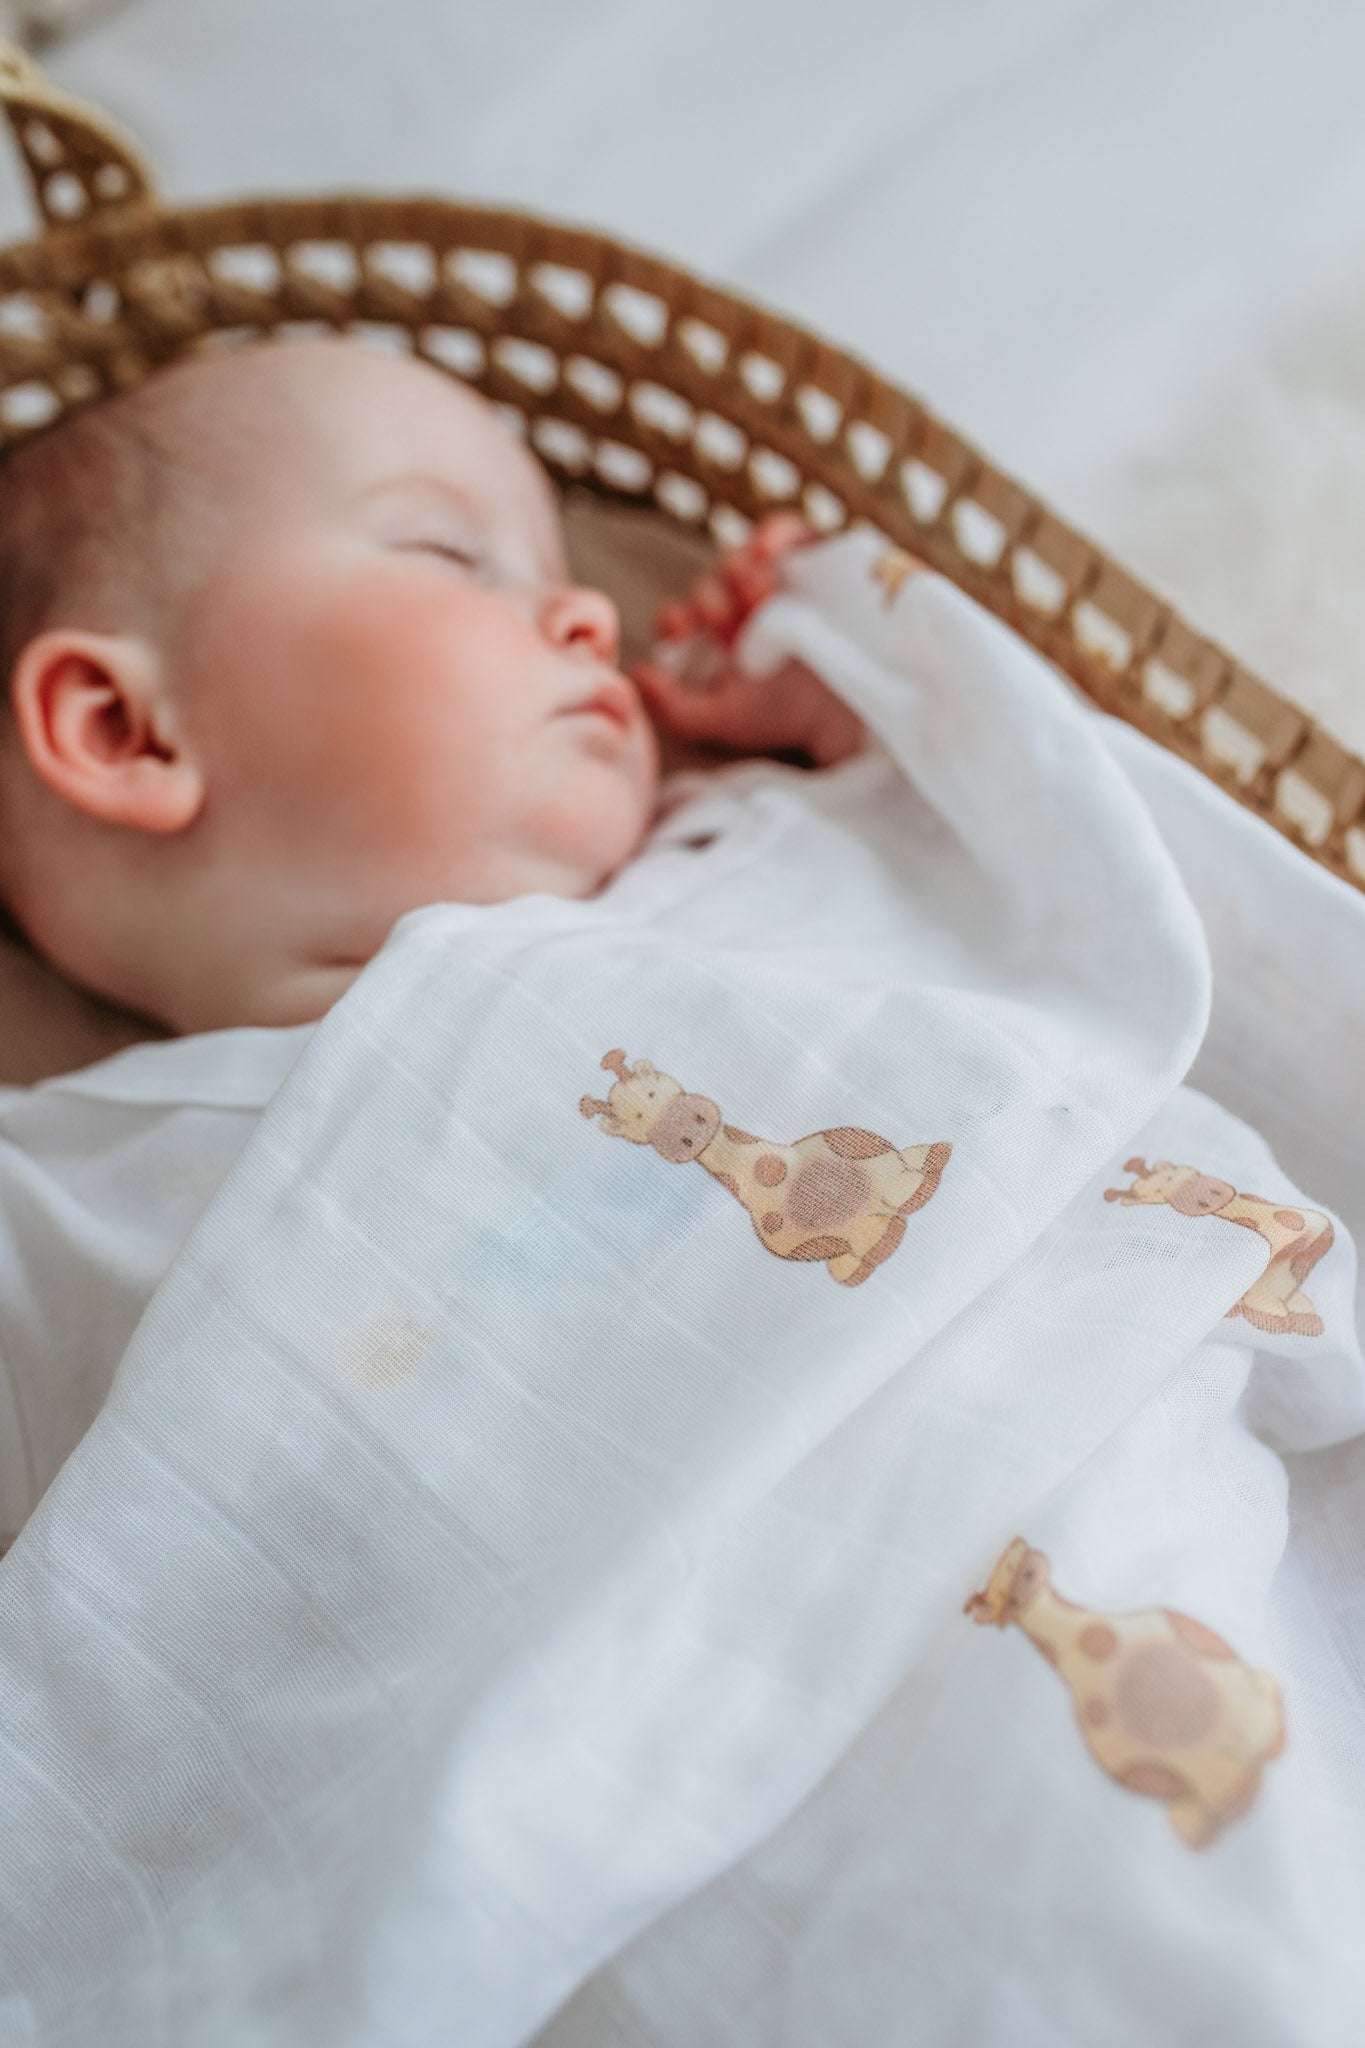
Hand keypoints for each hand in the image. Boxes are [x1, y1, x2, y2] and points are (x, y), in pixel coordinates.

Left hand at [631, 513, 867, 769]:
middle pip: (713, 581)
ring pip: (744, 554)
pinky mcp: (817, 562)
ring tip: (756, 591)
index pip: (685, 615)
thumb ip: (674, 707)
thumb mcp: (723, 719)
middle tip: (734, 622)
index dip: (677, 618)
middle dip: (716, 599)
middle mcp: (748, 608)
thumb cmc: (785, 717)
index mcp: (722, 642)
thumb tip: (638, 670)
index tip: (680, 629)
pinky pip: (793, 530)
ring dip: (741, 568)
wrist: (852, 709)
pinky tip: (770, 550)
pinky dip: (776, 532)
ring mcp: (782, 582)